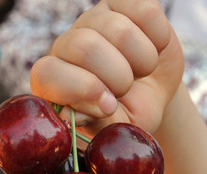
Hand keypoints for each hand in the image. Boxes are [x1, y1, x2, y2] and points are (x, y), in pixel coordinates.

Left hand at [30, 0, 183, 134]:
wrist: (153, 94)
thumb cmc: (127, 114)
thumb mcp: (114, 128)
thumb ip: (95, 122)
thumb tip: (76, 113)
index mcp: (52, 81)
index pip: (47, 73)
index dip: (82, 90)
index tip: (110, 106)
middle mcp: (66, 45)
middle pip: (86, 46)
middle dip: (118, 76)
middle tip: (126, 89)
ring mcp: (93, 20)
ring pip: (119, 29)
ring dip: (143, 60)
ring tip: (141, 71)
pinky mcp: (122, 4)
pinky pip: (145, 10)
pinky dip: (159, 37)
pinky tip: (153, 48)